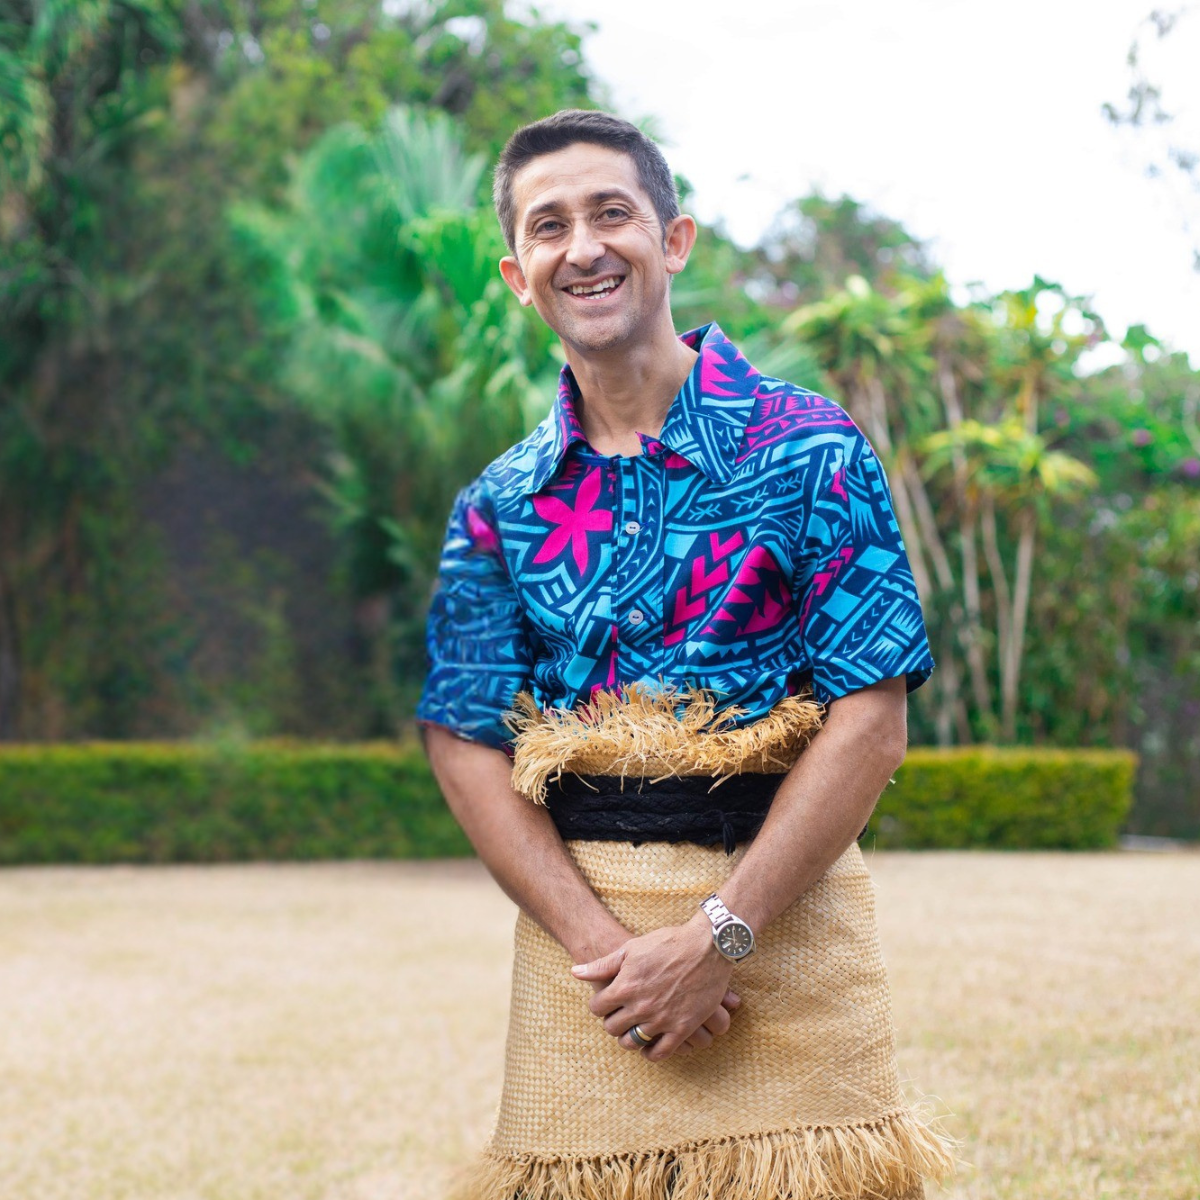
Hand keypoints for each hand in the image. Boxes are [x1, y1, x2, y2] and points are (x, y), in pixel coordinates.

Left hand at [572, 914, 735, 1061]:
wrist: (706, 946)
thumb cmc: (667, 942)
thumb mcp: (631, 948)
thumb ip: (603, 965)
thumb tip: (575, 972)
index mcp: (625, 986)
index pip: (597, 1008)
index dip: (599, 1004)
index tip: (606, 1002)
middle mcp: (640, 1006)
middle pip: (612, 1028)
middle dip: (612, 1022)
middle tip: (619, 1015)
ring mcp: (661, 1019)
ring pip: (633, 1042)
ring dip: (629, 1038)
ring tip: (632, 1029)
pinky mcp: (682, 1027)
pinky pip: (660, 1053)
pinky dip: (651, 1053)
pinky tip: (649, 1044)